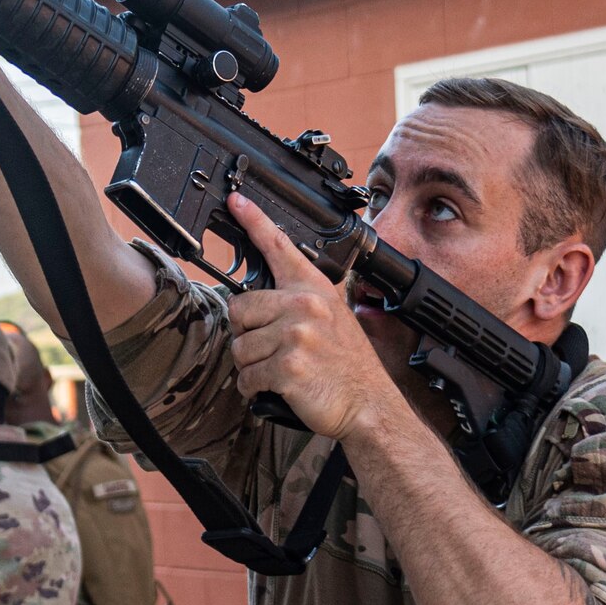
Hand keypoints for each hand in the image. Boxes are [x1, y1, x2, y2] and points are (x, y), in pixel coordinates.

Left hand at [225, 193, 400, 442]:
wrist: (369, 403)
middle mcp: (304, 305)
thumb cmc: (347, 364)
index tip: (236, 200)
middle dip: (247, 334)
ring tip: (281, 368)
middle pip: (239, 309)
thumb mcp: (333, 316)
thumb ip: (300, 300)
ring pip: (239, 347)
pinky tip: (276, 387)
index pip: (279, 247)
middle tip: (272, 348)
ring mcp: (297, 335)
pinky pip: (246, 376)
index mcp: (313, 289)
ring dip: (251, 365)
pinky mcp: (288, 365)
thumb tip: (260, 298)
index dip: (254, 220)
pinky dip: (253, 388)